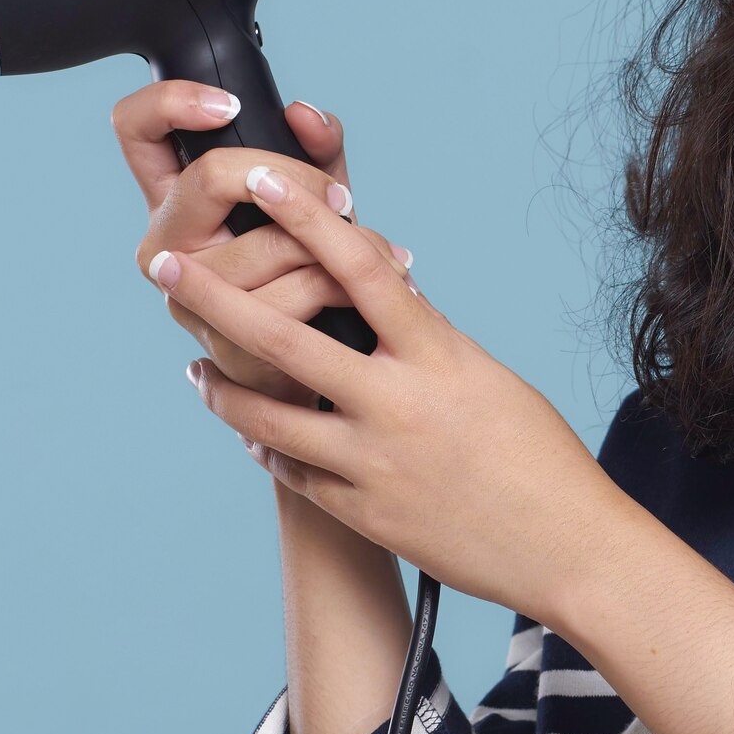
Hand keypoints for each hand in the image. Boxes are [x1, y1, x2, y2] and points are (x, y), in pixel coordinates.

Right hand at [112, 78, 411, 397]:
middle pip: (212, 176)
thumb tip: (306, 115)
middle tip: (344, 200)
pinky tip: (369, 291)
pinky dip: (344, 286)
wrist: (329, 367)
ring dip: (339, 241)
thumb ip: (317, 151)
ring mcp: (187, 299)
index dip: (170, 102)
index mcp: (177, 201)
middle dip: (296, 178)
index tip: (230, 105)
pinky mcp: (224, 346)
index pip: (135, 128)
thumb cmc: (315, 270)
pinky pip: (293, 295)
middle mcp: (165, 246)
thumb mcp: (317, 201)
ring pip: (265, 241)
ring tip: (381, 251)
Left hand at [151, 161, 617, 615]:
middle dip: (215, 299)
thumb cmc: (541, 457)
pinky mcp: (365, 515)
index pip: (361, 267)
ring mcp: (374, 464)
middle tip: (166, 268)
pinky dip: (270, 450)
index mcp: (438, 356)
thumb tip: (385, 302)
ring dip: (223, 391)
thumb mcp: (489, 378)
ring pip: (268, 418)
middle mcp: (397, 405)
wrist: (568, 549)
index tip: (264, 185)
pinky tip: (254, 437)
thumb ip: (429, 343)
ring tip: (198, 372)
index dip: (307, 219)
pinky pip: (295, 475)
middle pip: (283, 339)